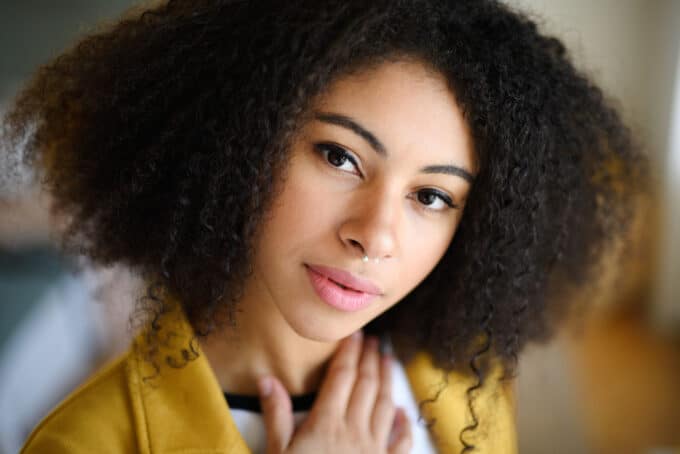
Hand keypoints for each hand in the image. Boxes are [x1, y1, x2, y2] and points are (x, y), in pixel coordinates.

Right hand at [258, 332, 411, 453]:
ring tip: (388, 359)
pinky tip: (404, 412)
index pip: (342, 377)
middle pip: (367, 385)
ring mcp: (373, 450)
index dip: (349, 352)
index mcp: (326, 423)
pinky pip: (400, 443)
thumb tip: (267, 379)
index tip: (355, 334)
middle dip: (370, 359)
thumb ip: (276, 416)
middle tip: (374, 339)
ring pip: (386, 406)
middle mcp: (354, 431)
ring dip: (387, 380)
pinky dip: (404, 424)